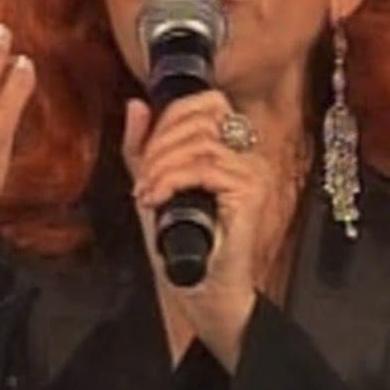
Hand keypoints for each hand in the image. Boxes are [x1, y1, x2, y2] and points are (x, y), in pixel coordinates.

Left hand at [121, 91, 269, 364]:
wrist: (199, 287)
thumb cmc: (180, 240)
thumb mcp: (153, 183)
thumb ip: (143, 146)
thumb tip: (135, 104)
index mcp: (231, 147)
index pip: (208, 102)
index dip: (171, 115)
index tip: (146, 150)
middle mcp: (249, 154)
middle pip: (202, 117)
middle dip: (159, 142)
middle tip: (142, 177)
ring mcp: (253, 172)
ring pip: (201, 144)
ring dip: (161, 165)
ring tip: (146, 192)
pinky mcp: (250, 193)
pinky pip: (205, 169)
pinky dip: (171, 180)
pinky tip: (156, 199)